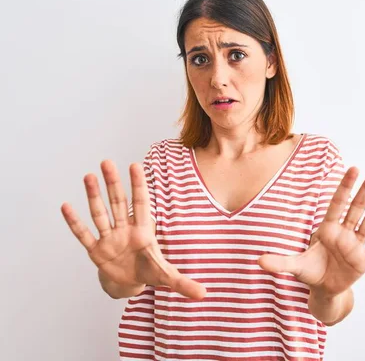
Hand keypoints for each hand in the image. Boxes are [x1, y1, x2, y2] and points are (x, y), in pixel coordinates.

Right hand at [61, 160, 205, 299]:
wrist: (129, 283)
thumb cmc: (149, 271)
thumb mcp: (167, 277)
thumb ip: (183, 283)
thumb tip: (204, 294)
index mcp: (143, 231)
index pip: (141, 204)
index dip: (138, 185)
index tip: (135, 165)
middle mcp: (125, 230)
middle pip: (118, 203)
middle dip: (113, 183)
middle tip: (107, 162)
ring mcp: (109, 238)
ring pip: (100, 213)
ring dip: (94, 196)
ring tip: (88, 176)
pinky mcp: (96, 251)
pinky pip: (84, 234)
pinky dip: (75, 222)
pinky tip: (66, 206)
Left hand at [258, 167, 364, 298]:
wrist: (324, 289)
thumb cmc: (311, 272)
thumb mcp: (295, 267)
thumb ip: (279, 263)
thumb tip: (258, 261)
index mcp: (327, 230)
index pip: (338, 204)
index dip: (345, 187)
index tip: (353, 169)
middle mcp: (344, 233)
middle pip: (357, 207)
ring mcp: (356, 246)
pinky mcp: (364, 260)